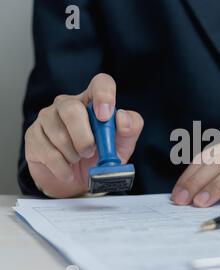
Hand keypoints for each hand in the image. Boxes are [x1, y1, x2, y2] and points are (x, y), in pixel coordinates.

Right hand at [25, 73, 143, 197]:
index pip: (101, 83)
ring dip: (74, 155)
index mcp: (93, 101)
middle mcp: (68, 104)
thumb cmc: (101, 157)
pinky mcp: (33, 136)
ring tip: (79, 159)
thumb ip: (130, 129)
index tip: (105, 117)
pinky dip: (63, 168)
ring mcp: (47, 118)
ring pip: (59, 135)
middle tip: (91, 152)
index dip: (104, 95)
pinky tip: (68, 170)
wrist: (78, 182)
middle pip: (72, 109)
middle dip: (84, 138)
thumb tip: (122, 117)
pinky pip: (48, 153)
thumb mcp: (123, 145)